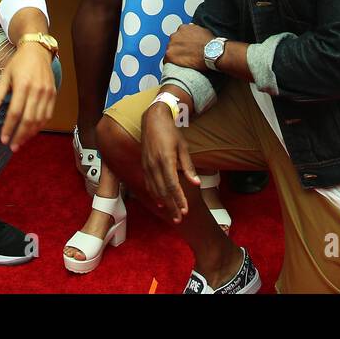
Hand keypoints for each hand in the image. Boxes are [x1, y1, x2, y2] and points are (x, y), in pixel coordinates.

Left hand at [0, 42, 56, 150]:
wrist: (37, 50)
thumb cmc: (18, 63)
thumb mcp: (4, 76)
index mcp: (23, 86)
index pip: (15, 113)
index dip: (9, 128)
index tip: (3, 140)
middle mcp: (37, 91)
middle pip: (29, 120)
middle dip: (20, 136)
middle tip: (12, 146)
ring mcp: (47, 93)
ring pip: (40, 120)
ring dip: (30, 134)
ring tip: (20, 142)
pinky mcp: (53, 94)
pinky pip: (48, 115)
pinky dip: (40, 126)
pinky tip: (32, 131)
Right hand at [141, 102, 198, 222]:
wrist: (153, 119)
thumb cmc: (171, 131)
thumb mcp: (183, 147)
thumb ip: (189, 167)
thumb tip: (196, 183)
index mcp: (165, 160)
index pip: (172, 185)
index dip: (179, 199)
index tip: (185, 210)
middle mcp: (154, 165)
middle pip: (163, 191)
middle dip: (171, 206)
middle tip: (179, 219)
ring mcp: (147, 165)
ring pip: (155, 189)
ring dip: (164, 203)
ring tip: (171, 214)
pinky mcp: (144, 165)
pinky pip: (148, 183)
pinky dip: (154, 194)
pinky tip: (160, 201)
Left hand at [163, 23, 212, 70]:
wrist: (212, 53)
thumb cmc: (210, 43)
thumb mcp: (203, 31)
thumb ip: (194, 29)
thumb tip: (191, 28)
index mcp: (183, 28)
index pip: (179, 35)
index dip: (182, 42)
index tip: (186, 47)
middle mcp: (175, 35)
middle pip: (173, 43)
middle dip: (178, 48)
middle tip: (185, 55)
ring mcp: (172, 44)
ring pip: (170, 51)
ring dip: (174, 56)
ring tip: (182, 62)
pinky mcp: (170, 54)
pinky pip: (166, 60)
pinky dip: (170, 63)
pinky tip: (176, 66)